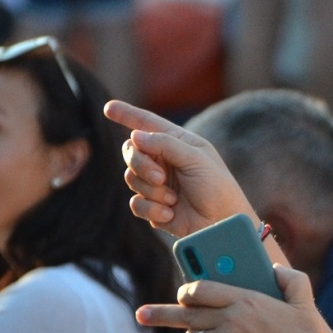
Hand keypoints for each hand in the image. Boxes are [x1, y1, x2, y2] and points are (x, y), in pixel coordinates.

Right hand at [104, 100, 254, 238]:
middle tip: (160, 177)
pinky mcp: (154, 207)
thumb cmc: (217, 188)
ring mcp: (158, 184)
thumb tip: (135, 136)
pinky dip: (152, 210)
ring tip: (173, 199)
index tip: (109, 108)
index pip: (147, 123)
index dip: (127, 114)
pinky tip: (170, 214)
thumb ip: (165, 144)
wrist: (223, 225)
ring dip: (152, 190)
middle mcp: (164, 161)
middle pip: (131, 151)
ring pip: (131, 178)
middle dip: (140, 164)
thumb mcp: (195, 159)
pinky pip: (136, 203)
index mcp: (177, 143)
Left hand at [136, 266, 332, 332]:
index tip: (182, 294)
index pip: (201, 289)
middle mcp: (229, 321)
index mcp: (245, 300)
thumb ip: (291, 279)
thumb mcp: (304, 305)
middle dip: (161, 314)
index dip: (188, 291)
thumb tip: (274, 269)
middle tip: (142, 314)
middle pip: (185, 315)